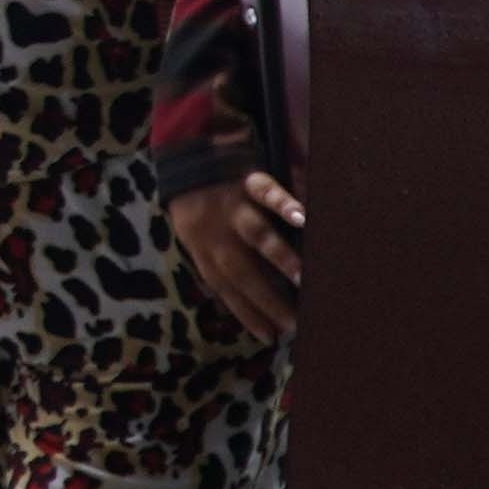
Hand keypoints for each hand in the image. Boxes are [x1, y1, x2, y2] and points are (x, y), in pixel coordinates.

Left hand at [169, 171, 305, 342]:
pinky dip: (283, 203)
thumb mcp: (196, 236)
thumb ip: (217, 264)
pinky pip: (266, 192)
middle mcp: (217, 232)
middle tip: (295, 322)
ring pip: (255, 234)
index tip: (270, 337)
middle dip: (267, 299)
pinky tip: (301, 219)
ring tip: (303, 279)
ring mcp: (232, 206)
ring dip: (279, 257)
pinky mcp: (246, 180)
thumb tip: (244, 300)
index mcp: (203, 249)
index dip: (246, 313)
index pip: (225, 289)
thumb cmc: (197, 203)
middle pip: (242, 271)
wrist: (185, 152)